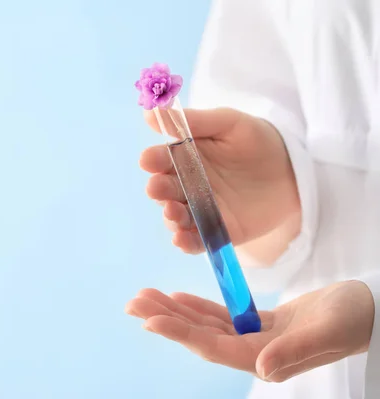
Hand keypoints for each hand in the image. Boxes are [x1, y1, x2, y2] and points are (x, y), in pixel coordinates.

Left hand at [125, 280, 374, 381]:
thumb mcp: (329, 333)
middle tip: (133, 303)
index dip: (180, 333)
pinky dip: (199, 306)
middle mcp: (254, 351)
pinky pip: (222, 315)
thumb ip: (295, 353)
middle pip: (200, 335)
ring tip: (146, 296)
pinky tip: (178, 297)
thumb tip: (261, 370)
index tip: (149, 320)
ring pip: (206, 324)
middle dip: (166, 318)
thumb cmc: (356, 320)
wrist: (372, 311)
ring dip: (176, 310)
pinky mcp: (262, 324)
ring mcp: (256, 337)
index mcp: (265, 357)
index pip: (212, 346)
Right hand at [141, 108, 299, 253]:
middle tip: (156, 188)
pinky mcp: (219, 231)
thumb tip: (151, 112)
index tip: (148, 160)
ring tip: (172, 212)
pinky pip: (198, 240)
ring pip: (177, 217)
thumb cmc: (256, 140)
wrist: (293, 170)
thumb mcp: (228, 123)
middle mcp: (187, 185)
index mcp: (184, 158)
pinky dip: (186, 243)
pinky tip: (180, 239)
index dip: (153, 160)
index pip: (162, 159)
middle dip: (158, 189)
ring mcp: (201, 210)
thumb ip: (194, 121)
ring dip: (170, 217)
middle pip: (165, 190)